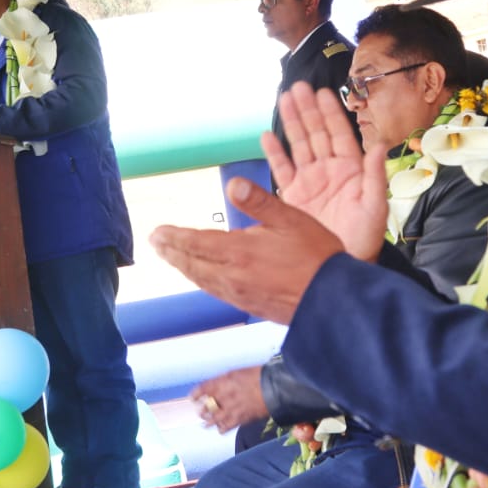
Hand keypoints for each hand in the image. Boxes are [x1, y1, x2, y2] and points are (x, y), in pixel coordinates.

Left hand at [150, 177, 343, 323]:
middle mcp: (232, 276)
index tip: (157, 231)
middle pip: (192, 263)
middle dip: (172, 251)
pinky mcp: (249, 305)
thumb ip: (258, 202)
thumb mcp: (290, 218)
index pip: (196, 242)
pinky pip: (215, 291)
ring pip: (201, 279)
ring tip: (171, 257)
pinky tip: (202, 277)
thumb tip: (231, 182)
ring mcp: (239, 294)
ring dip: (183, 266)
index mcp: (239, 252)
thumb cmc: (316, 256)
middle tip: (155, 243)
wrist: (332, 301)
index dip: (174, 237)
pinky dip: (200, 280)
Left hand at [190, 366, 267, 432]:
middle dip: (202, 410)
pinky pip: (224, 427)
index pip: (202, 389)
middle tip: (201, 412)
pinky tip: (221, 428)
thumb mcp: (239, 372)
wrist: (276, 388)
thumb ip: (226, 379)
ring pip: (212, 420)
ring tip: (206, 423)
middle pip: (205, 407)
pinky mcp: (240, 420)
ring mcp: (231, 409)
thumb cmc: (259, 376)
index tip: (193, 397)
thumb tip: (217, 385)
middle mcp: (224, 396)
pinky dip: (221, 428)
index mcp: (223, 381)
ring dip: (208, 421)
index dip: (196, 394)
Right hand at [266, 82, 388, 261]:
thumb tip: (380, 144)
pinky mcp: (294, 196)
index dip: (331, 113)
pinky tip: (267, 136)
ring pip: (299, 145)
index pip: (339, 134)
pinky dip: (275, 153)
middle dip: (308, 110)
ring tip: (284, 100)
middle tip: (298, 88)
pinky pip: (282, 169)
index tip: (322, 92)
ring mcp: (311, 181)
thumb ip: (374, 176)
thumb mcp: (375, 208)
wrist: (342, 266)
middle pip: (316, 133)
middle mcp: (329, 170)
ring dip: (292, 123)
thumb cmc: (365, 238)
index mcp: (351, 169)